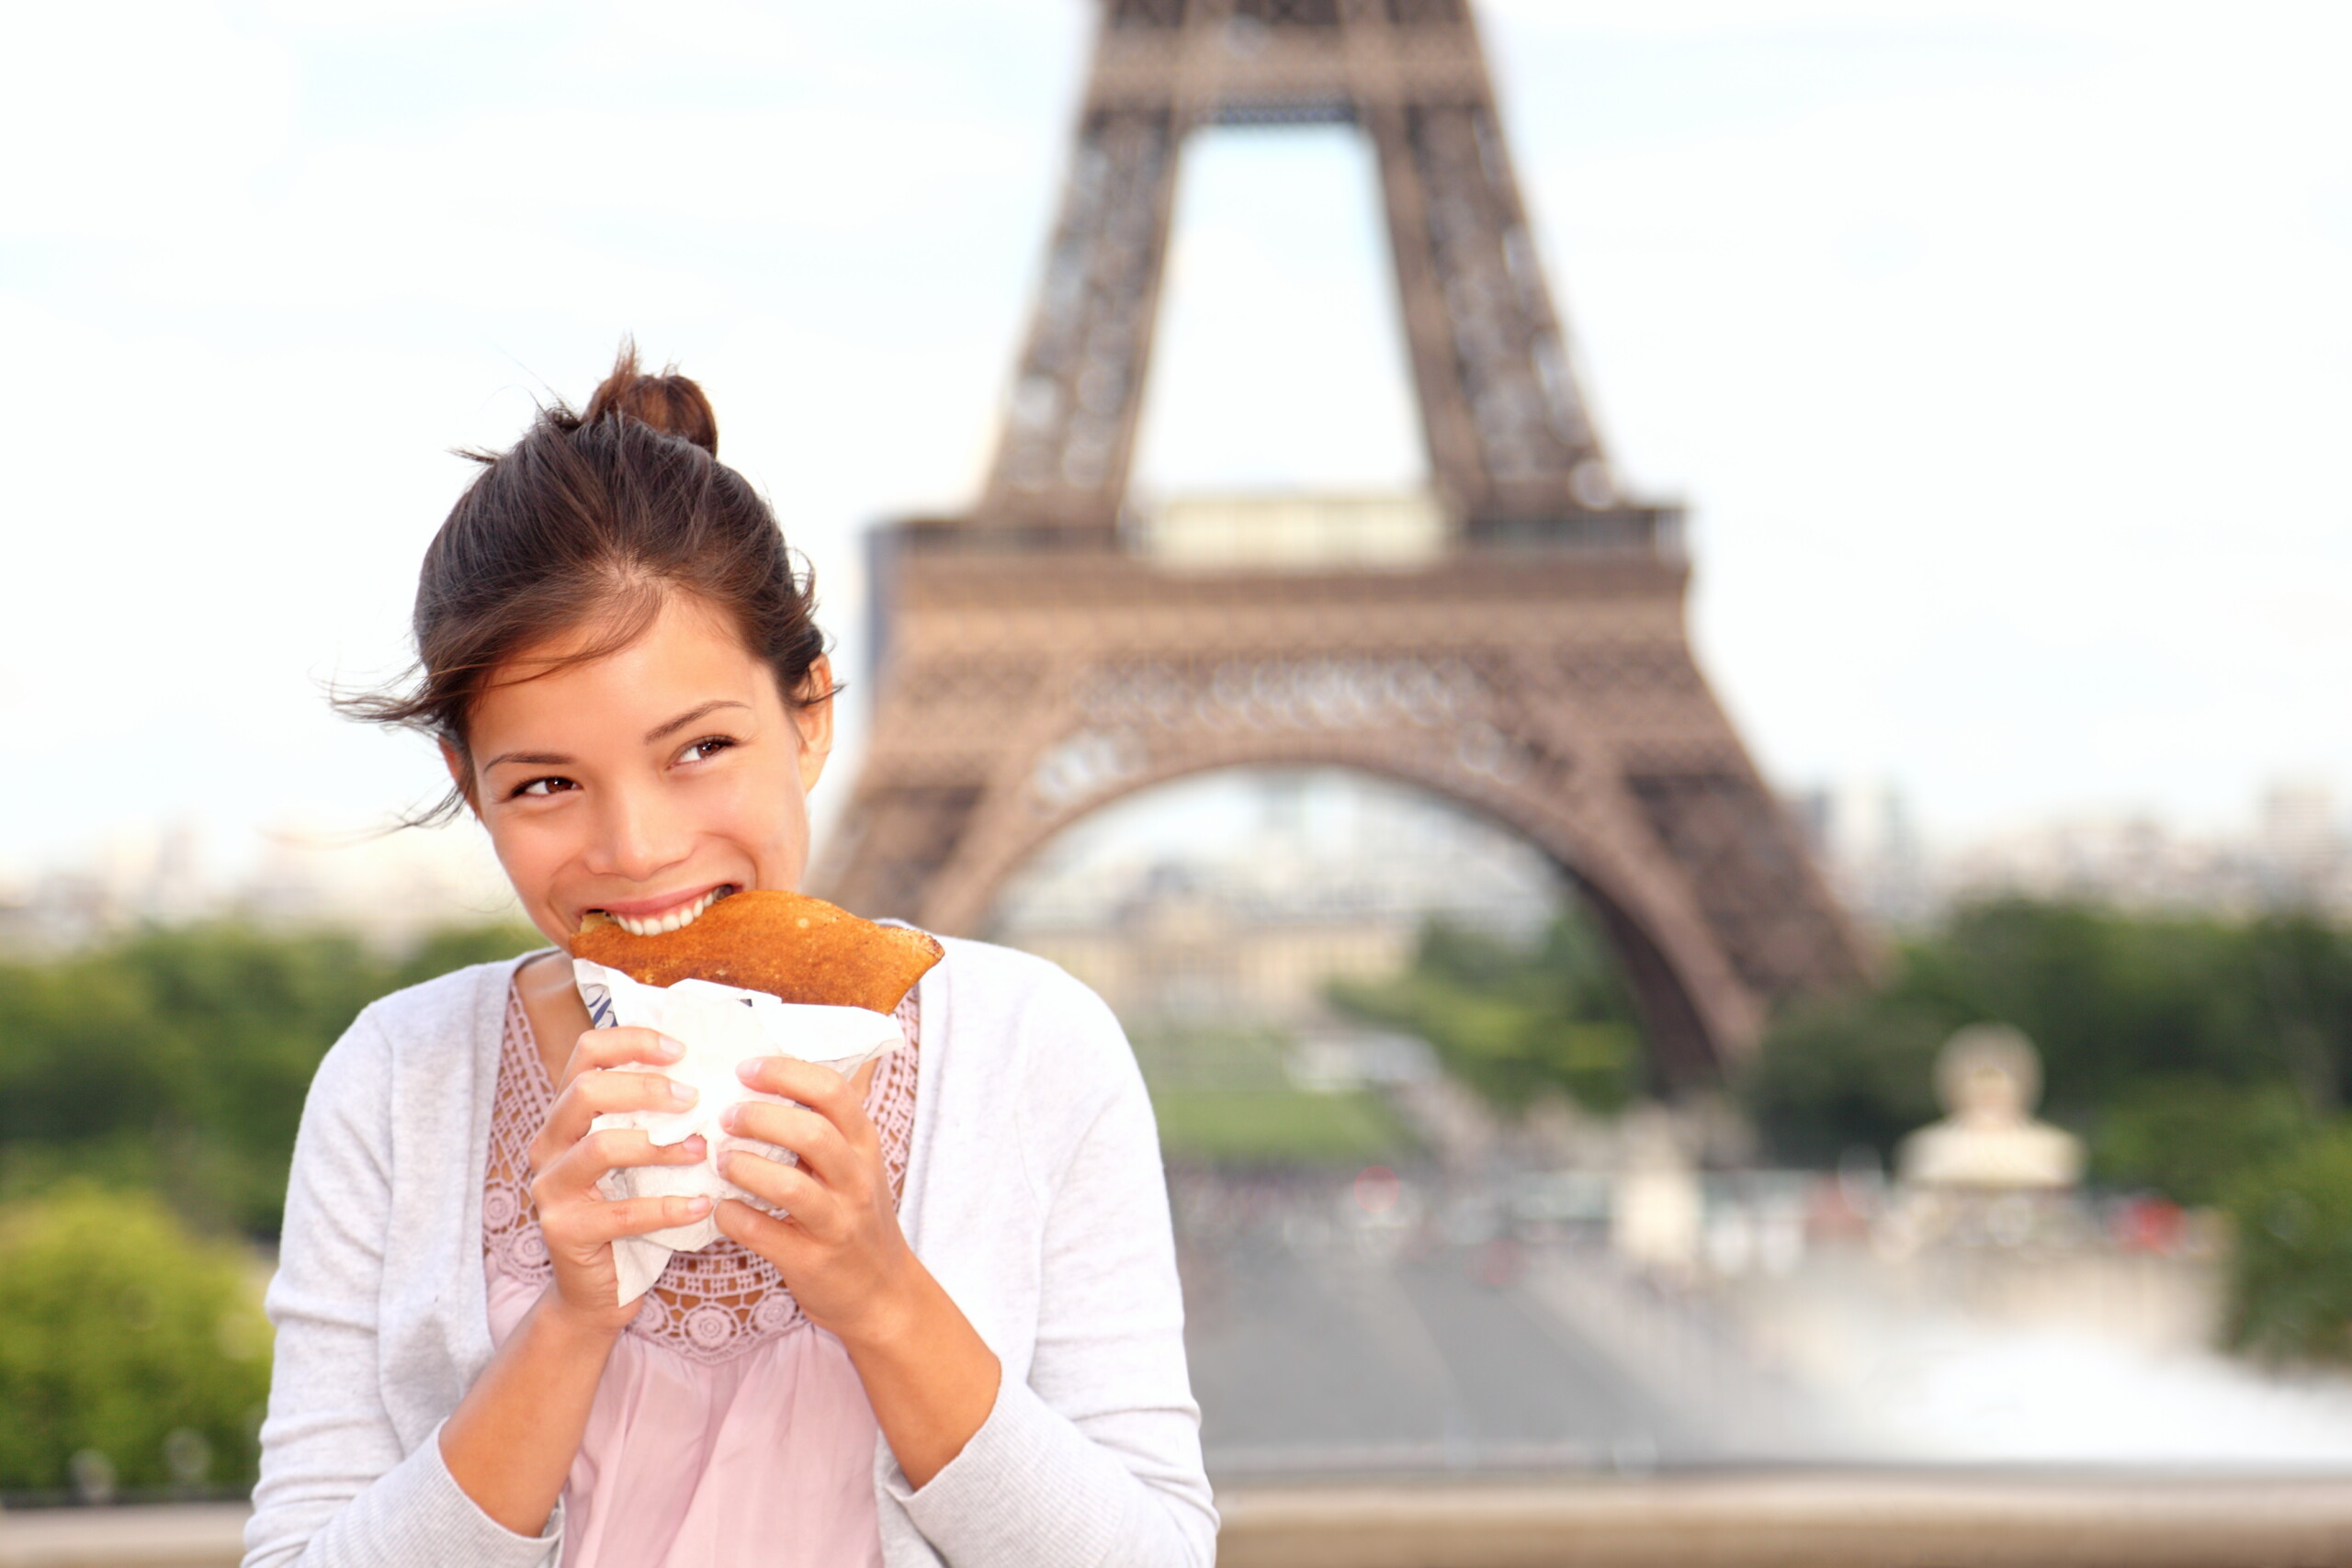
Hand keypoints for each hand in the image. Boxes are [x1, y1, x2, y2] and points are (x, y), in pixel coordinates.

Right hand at [528, 1025, 714, 1332]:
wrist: (597, 1291)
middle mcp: (548, 1145)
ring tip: (702, 1149)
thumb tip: (717, 1072)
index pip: (585, 1053)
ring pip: (600, 1148)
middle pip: (586, 1091)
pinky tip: (702, 1205)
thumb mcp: (639, 1156)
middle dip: (646, 1087)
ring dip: (660, 1145)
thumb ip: (656, 1116)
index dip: (632, 1041)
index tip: (681, 1050)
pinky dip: (668, 1207)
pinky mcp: (565, 1232)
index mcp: (565, 1116)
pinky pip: (622, 1213)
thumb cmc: (629, 1210)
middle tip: (695, 1098)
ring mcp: (551, 1190)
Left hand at [715, 1056, 918, 1344]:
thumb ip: (825, 1122)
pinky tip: (722, 1208)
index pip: (832, 1091)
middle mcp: (856, 1179)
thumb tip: (775, 1068)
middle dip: (759, 1117)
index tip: (745, 1069)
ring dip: (745, 1168)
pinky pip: (765, 1234)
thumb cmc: (854, 1216)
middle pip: (812, 1132)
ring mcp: (837, 1222)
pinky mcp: (812, 1261)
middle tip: (725, 1117)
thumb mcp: (855, 1162)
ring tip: (720, 1161)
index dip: (785, 1073)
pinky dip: (734, 1217)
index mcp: (863, 1144)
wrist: (882, 1293)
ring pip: (790, 1186)